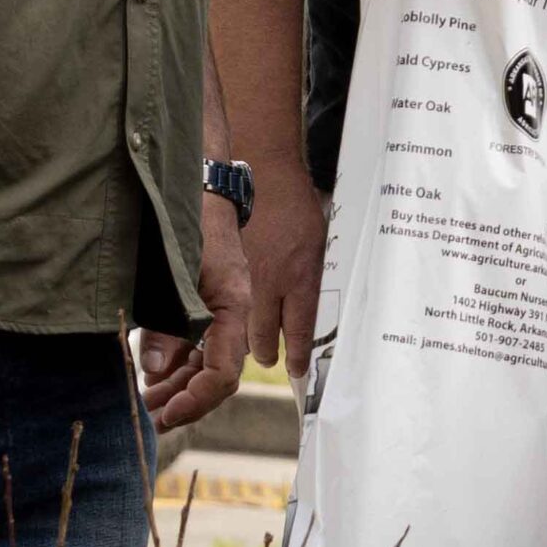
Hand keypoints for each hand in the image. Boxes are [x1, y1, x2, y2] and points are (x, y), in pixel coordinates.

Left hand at [136, 193, 253, 436]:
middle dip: (184, 402)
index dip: (196, 399)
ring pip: (204, 363)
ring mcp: (221, 310)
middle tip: (150, 421)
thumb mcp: (174, 273)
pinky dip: (175, 364)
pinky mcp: (207, 303)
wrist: (199, 184)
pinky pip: (197, 345)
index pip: (224, 373)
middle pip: (215, 376)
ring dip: (176, 387)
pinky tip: (151, 376)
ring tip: (146, 404)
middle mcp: (233, 315)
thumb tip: (155, 369)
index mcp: (234, 308)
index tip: (167, 413)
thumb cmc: (191, 220)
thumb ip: (166, 324)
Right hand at [243, 173, 328, 378]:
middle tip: (270, 358)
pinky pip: (230, 302)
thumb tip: (315, 306)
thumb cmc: (297, 204)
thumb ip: (315, 277)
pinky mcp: (227, 268)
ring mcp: (245, 277)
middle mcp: (272, 283)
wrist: (264, 174)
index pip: (300, 331)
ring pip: (243, 323)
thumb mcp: (320, 243)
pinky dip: (234, 313)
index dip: (299, 357)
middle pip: (264, 337)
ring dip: (249, 337)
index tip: (298, 372)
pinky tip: (237, 315)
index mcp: (301, 277)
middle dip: (267, 353)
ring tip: (256, 343)